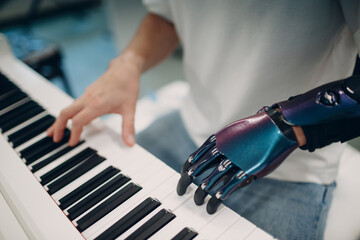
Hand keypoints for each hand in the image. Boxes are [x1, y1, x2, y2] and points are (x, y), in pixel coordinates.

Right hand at [47, 53, 141, 146]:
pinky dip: (68, 114)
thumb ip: (128, 127)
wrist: (125, 68)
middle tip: (55, 139)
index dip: (74, 133)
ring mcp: (86, 95)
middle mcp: (88, 99)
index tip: (72, 144)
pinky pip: (74, 105)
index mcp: (97, 104)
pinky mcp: (87, 93)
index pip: (78, 121)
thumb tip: (130, 144)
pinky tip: (70, 121)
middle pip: (65, 113)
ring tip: (55, 132)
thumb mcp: (130, 109)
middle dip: (58, 127)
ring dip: (60, 120)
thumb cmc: (128, 86)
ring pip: (68, 108)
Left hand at [177, 109, 299, 213]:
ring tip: (198, 201)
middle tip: (182, 191)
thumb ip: (224, 142)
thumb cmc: (257, 128)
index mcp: (218, 140)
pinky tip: (215, 200)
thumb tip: (214, 150)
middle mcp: (222, 150)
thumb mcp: (235, 131)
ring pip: (211, 180)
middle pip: (198, 169)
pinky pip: (229, 185)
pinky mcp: (247, 170)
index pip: (196, 156)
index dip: (187, 167)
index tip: (184, 175)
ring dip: (202, 192)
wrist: (277, 126)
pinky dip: (220, 194)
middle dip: (187, 182)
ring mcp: (234, 161)